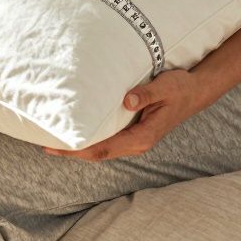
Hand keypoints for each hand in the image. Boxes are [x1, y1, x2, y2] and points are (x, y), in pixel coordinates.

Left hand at [42, 69, 205, 161]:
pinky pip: (108, 141)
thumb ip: (146, 94)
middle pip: (99, 153)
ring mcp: (135, 139)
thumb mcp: (165, 86)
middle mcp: (137, 142)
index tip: (56, 148)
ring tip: (55, 140)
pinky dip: (91, 140)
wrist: (195, 92)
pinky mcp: (133, 132)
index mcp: (143, 136)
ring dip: (80, 148)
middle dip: (73, 152)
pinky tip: (77, 133)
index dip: (78, 151)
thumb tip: (125, 100)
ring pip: (103, 149)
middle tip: (46, 146)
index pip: (104, 148)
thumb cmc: (180, 88)